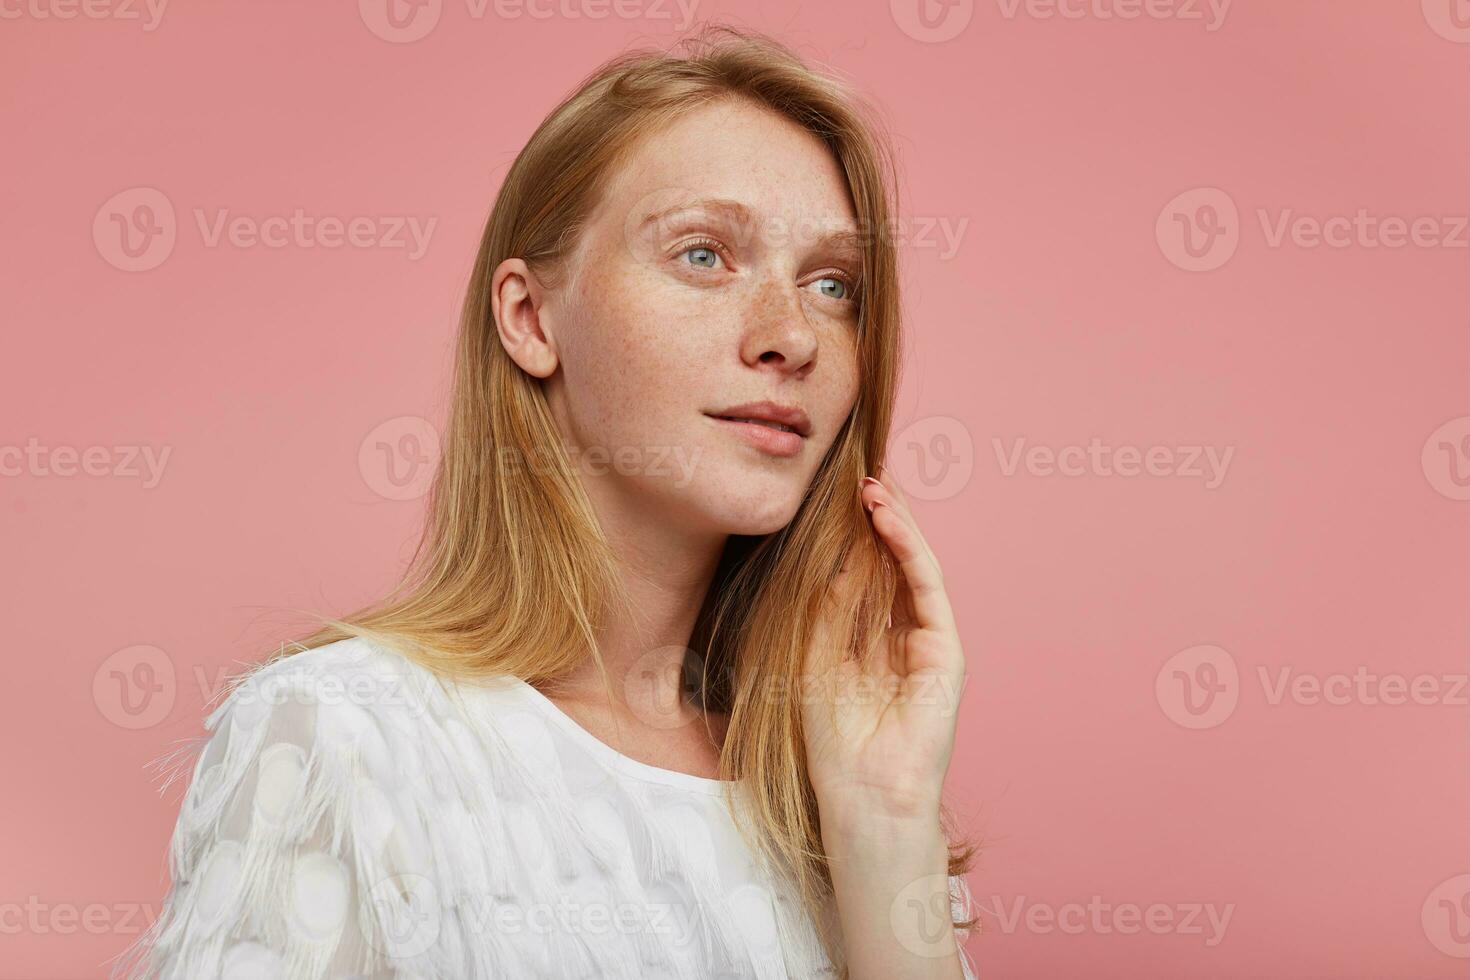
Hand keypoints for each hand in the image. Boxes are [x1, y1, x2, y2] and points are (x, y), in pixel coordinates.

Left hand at [800, 464, 967, 825]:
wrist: (861, 794)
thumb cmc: (833, 743)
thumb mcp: (814, 661)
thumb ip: (828, 612)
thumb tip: (836, 561)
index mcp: (870, 645)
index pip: (864, 578)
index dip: (853, 540)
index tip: (833, 502)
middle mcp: (901, 639)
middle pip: (891, 565)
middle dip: (877, 523)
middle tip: (858, 479)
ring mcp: (927, 643)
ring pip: (912, 567)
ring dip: (894, 524)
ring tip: (872, 487)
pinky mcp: (945, 650)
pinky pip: (925, 586)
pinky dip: (908, 548)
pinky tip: (887, 518)